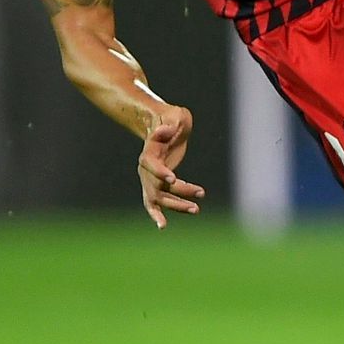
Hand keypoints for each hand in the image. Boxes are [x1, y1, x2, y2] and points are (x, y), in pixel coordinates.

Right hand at [138, 105, 203, 228]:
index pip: (150, 164)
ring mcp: (150, 177)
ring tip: (196, 209)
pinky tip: (162, 226)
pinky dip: (158, 213)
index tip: (173, 179)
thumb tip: (163, 131)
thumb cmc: (171, 119)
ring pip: (157, 198)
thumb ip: (170, 124)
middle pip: (156, 186)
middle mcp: (146, 167)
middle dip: (175, 196)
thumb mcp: (175, 116)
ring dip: (175, 205)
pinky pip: (156, 201)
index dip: (160, 171)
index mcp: (149, 151)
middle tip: (197, 202)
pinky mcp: (157, 182)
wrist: (162, 125)